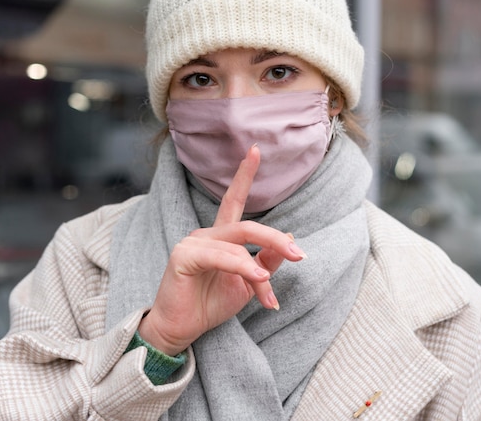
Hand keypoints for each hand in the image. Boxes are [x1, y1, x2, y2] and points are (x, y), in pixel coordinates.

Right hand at [138, 145, 306, 355]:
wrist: (182, 330)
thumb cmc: (210, 304)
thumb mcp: (249, 283)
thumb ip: (266, 262)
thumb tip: (291, 238)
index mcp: (221, 237)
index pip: (234, 200)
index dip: (244, 175)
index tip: (255, 150)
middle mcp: (206, 233)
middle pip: (247, 225)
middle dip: (274, 239)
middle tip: (299, 254)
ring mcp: (193, 242)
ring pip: (237, 246)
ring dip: (258, 272)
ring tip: (268, 295)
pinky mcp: (183, 255)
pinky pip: (220, 257)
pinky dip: (242, 268)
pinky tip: (256, 282)